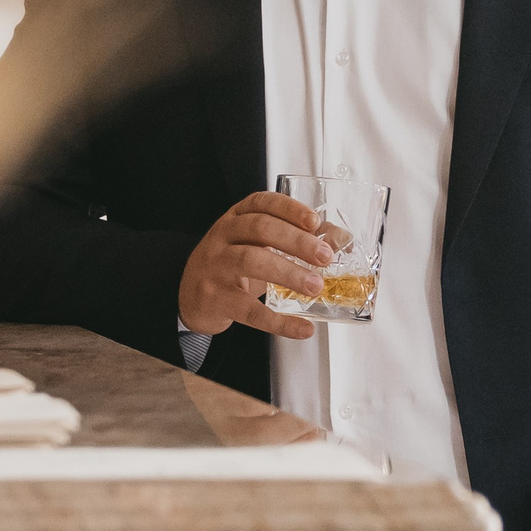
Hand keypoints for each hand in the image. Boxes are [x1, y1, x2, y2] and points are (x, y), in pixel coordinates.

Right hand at [177, 191, 335, 339]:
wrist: (191, 296)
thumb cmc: (231, 266)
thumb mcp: (257, 245)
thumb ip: (296, 240)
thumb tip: (340, 240)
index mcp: (236, 218)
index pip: (261, 203)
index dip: (289, 209)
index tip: (315, 221)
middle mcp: (223, 237)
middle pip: (259, 228)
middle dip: (296, 241)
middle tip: (325, 256)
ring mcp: (216, 266)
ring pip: (251, 261)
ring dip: (288, 272)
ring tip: (315, 286)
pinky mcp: (215, 298)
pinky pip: (248, 309)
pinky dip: (278, 321)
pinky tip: (302, 328)